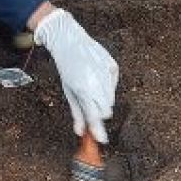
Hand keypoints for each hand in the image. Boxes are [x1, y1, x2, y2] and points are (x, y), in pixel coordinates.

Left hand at [33, 9, 118, 143]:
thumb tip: (81, 132)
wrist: (69, 40)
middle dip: (99, 112)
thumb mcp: (68, 91)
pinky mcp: (113, 66)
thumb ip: (77, 113)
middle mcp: (97, 83)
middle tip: (90, 106)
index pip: (95, 117)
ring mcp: (106, 74)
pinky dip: (108, 85)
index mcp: (83, 90)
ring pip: (111, 99)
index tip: (102, 140)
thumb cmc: (66, 67)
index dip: (98, 130)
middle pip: (106, 111)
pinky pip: (114, 85)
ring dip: (103, 99)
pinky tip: (97, 75)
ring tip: (91, 86)